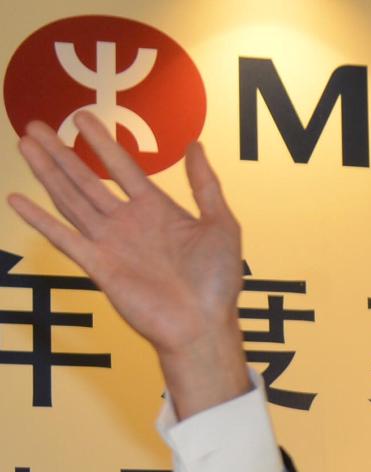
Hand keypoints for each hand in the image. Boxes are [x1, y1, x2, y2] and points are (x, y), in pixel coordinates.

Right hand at [7, 112, 249, 416]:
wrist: (204, 326)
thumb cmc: (218, 282)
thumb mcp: (221, 224)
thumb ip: (206, 185)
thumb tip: (195, 145)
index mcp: (158, 210)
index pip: (123, 167)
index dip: (102, 142)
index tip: (82, 118)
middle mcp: (129, 224)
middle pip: (87, 179)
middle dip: (62, 152)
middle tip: (37, 125)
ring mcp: (111, 244)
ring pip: (71, 200)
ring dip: (48, 172)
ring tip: (26, 143)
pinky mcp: (99, 266)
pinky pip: (64, 238)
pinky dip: (40, 220)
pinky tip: (18, 199)